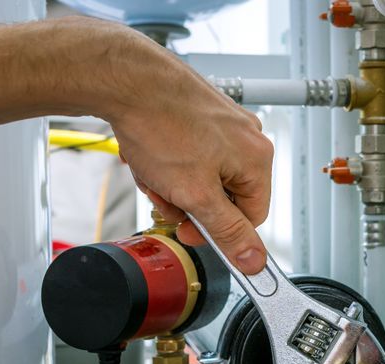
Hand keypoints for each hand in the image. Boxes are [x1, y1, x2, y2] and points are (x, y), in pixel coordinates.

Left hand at [104, 33, 272, 273]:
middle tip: (165, 194)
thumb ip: (227, 232)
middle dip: (188, 201)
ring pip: (201, 176)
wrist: (127, 79)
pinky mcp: (200, 115)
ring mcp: (223, 124)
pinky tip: (149, 153)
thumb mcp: (196, 194)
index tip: (190, 230)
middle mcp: (246, 138)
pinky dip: (166, 161)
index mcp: (257, 159)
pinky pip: (188, 154)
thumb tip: (254, 262)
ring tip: (152, 169)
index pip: (251, 217)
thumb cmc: (160, 123)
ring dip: (172, 183)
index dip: (217, 231)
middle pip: (223, 196)